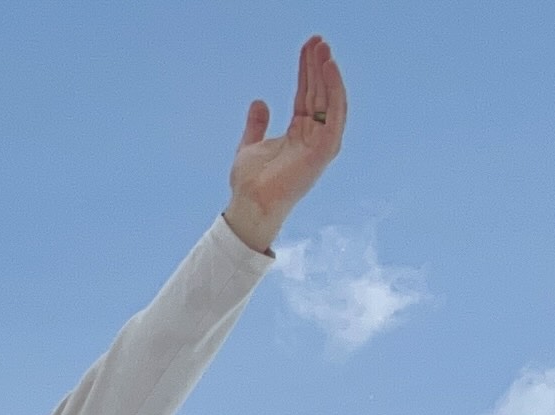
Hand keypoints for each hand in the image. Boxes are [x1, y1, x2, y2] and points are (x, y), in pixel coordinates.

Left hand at [223, 35, 344, 252]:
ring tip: (324, 51)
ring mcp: (322, 142)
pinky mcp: (325, 149)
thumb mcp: (250, 145)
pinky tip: (329, 71)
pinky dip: (333, 91)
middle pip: (319, 93)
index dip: (307, 71)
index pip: (307, 94)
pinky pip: (334, 114)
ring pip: (329, 100)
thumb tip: (259, 101)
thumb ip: (257, 124)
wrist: (249, 205)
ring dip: (328, 74)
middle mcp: (315, 135)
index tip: (308, 47)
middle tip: (318, 41)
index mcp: (300, 132)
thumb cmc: (250, 182)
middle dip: (319, 66)